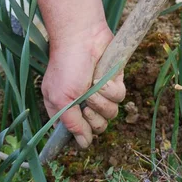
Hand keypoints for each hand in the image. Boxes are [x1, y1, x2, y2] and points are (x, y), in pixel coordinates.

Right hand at [41, 22, 124, 148]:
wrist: (83, 36)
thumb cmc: (67, 65)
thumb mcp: (61, 98)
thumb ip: (71, 123)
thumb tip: (83, 144)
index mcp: (64, 109)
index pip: (75, 134)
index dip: (80, 135)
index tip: (81, 129)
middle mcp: (83, 103)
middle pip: (98, 128)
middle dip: (94, 118)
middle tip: (87, 103)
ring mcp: (99, 93)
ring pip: (111, 114)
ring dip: (102, 101)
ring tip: (93, 85)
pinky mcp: (113, 82)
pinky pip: (120, 97)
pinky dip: (111, 88)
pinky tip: (102, 76)